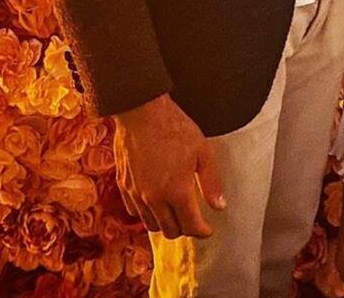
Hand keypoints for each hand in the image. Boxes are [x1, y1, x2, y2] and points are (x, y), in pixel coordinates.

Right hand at [113, 93, 224, 239]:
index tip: (208, 229)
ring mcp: (137, 194)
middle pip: (170, 231)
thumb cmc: (175, 128)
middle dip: (184, 229)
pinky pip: (135, 212)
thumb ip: (211, 181)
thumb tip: (219, 206)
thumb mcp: (203, 150)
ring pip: (151, 225)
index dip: (202, 231)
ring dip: (165, 224)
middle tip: (193, 221)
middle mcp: (155, 198)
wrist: (142, 112)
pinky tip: (155, 202)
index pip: (191, 226)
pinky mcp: (124, 186)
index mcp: (177, 191)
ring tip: (175, 213)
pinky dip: (147, 213)